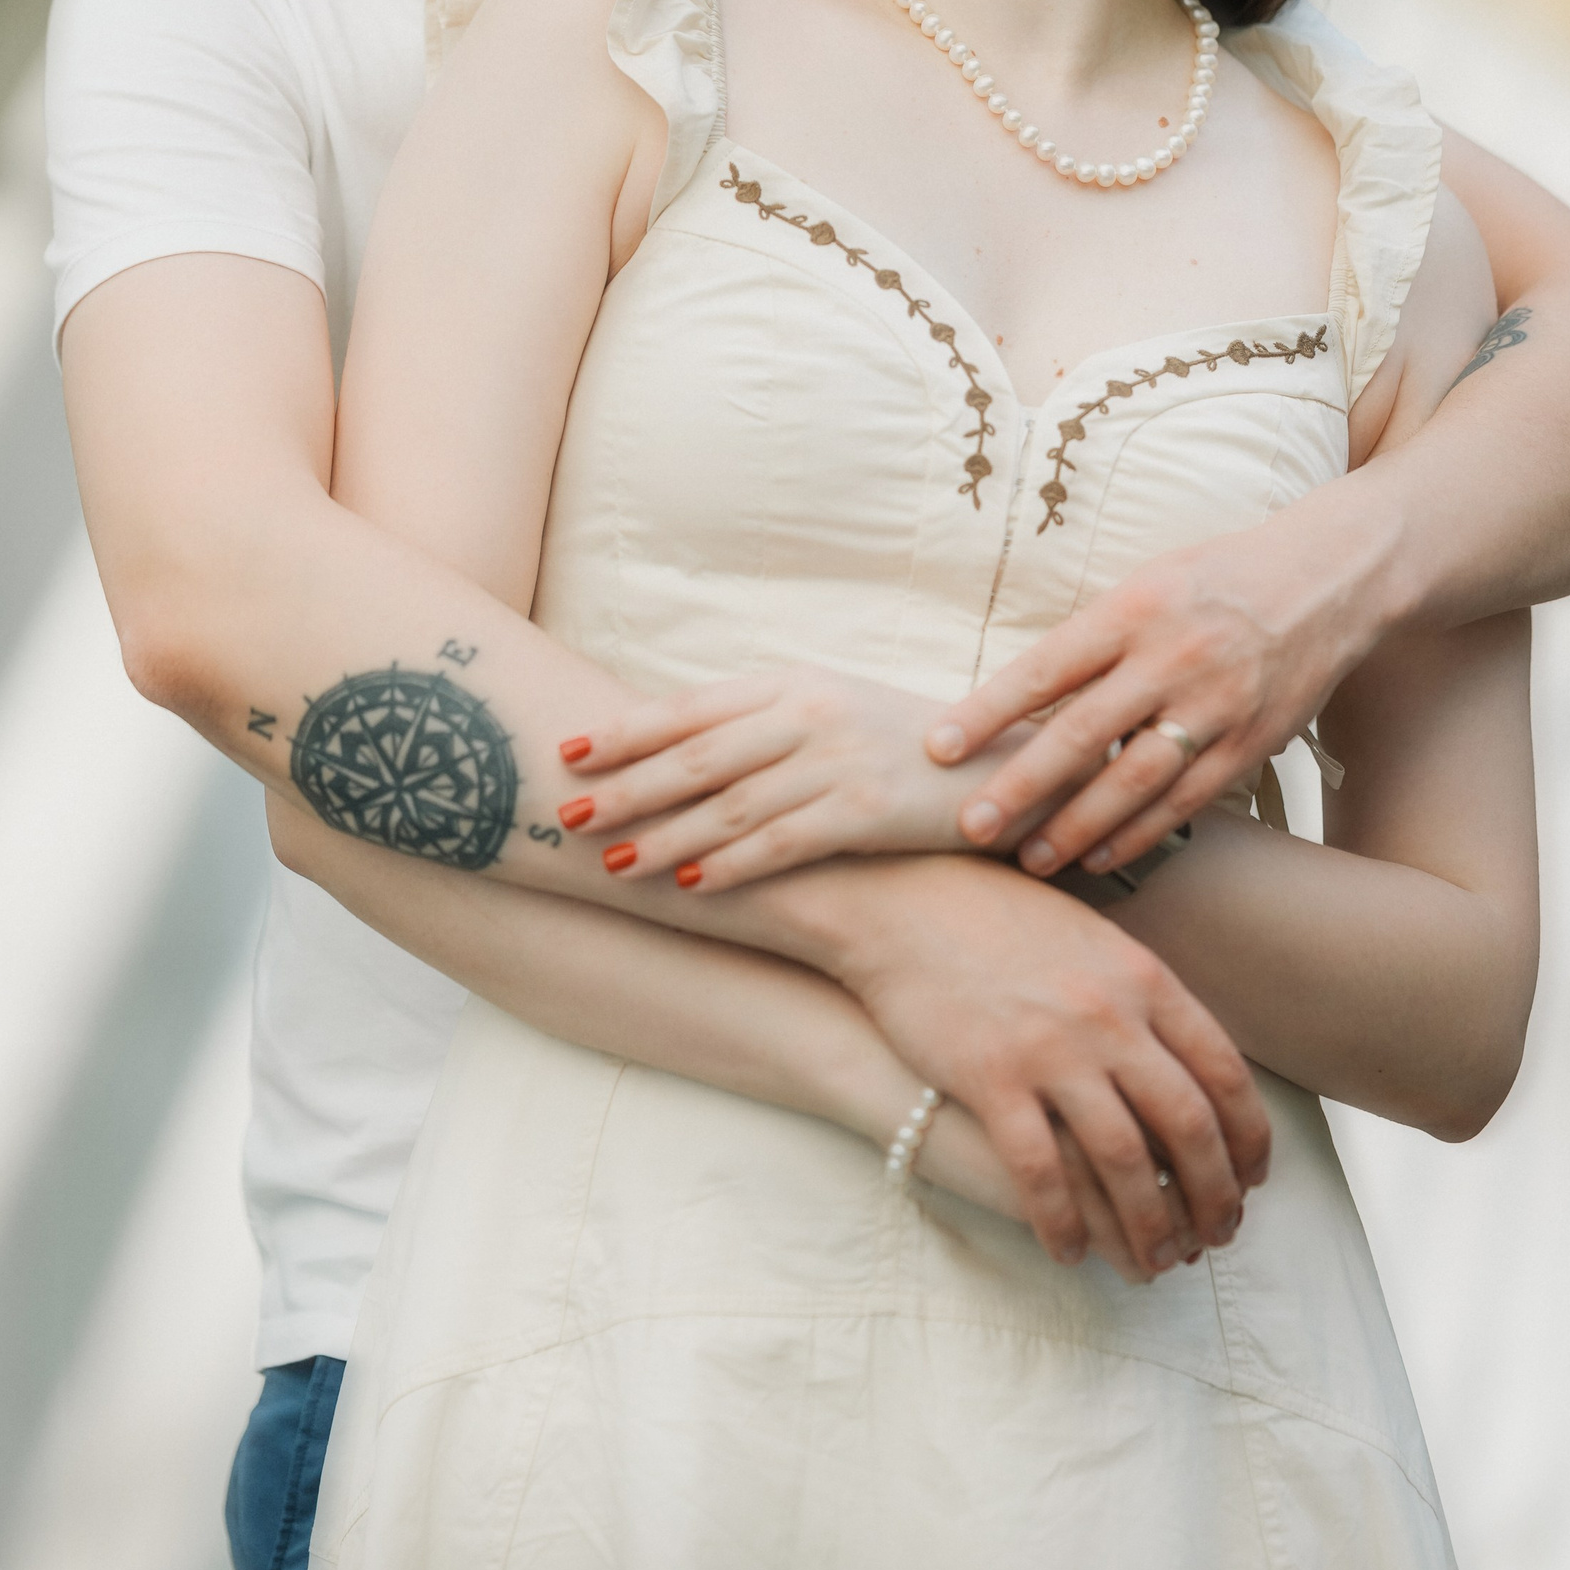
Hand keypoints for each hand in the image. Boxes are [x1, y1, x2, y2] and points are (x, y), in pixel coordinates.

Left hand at [558, 668, 1035, 893]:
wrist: (1002, 764)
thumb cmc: (904, 745)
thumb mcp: (833, 710)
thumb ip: (765, 722)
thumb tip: (683, 748)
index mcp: (794, 682)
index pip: (692, 707)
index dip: (626, 730)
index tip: (569, 750)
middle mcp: (809, 713)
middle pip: (697, 754)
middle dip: (626, 786)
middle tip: (566, 813)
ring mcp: (839, 760)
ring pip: (730, 803)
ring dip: (665, 835)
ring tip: (611, 861)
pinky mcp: (868, 810)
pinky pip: (783, 843)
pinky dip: (731, 866)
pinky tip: (690, 887)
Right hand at [831, 854, 1270, 1277]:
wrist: (905, 900)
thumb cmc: (999, 917)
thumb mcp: (1093, 938)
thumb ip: (1144, 995)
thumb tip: (1192, 1060)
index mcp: (1143, 978)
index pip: (1225, 1073)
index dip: (1249, 1139)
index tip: (1254, 1179)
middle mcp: (1109, 1016)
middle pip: (1188, 1126)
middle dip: (1214, 1195)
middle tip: (1220, 1236)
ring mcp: (1050, 1049)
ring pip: (1126, 1161)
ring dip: (1150, 1227)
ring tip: (1157, 1263)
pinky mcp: (991, 1078)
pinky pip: (1041, 1174)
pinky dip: (1064, 1225)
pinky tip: (1071, 1253)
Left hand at [926, 509, 1375, 876]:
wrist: (1330, 577)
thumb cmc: (1218, 577)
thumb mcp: (1147, 582)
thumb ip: (1093, 636)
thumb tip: (1021, 696)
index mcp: (1132, 609)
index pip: (1044, 668)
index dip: (985, 712)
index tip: (936, 748)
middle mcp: (1171, 658)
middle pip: (1081, 733)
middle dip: (1020, 786)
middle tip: (970, 825)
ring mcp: (1215, 706)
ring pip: (1133, 780)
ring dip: (1076, 826)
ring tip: (1029, 857)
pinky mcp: (1252, 742)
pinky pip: (1187, 800)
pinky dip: (1139, 832)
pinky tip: (1100, 855)